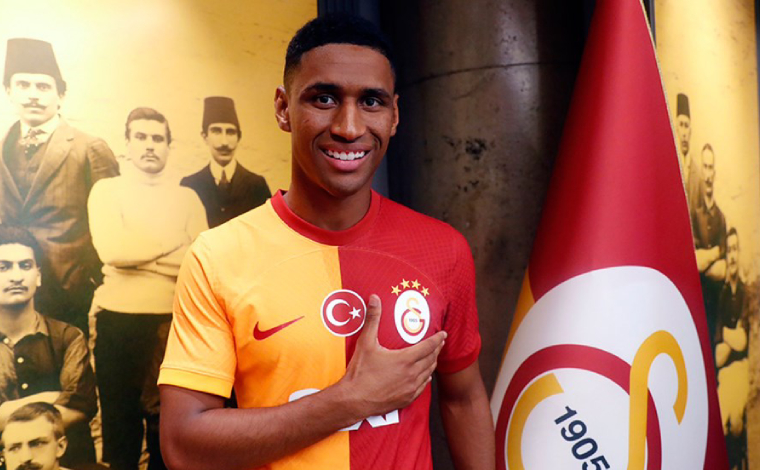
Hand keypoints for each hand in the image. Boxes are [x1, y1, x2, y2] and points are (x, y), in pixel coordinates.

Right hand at [337, 294, 445, 418]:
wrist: (354, 400)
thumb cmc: (360, 372)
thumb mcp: (365, 343)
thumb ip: (372, 319)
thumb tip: (374, 298)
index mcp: (405, 360)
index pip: (428, 346)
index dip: (438, 339)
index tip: (443, 334)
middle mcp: (411, 374)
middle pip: (431, 359)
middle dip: (437, 350)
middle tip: (440, 343)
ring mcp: (410, 388)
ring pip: (428, 373)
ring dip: (432, 363)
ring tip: (434, 357)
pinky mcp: (406, 399)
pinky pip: (422, 387)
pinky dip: (426, 379)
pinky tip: (425, 376)